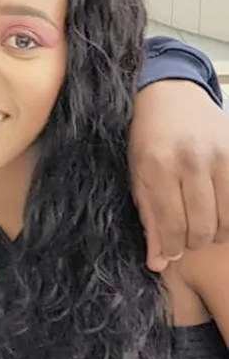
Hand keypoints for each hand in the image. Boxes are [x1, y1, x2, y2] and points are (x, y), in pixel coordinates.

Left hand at [129, 80, 228, 271]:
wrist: (171, 95)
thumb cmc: (148, 139)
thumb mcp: (138, 176)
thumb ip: (149, 219)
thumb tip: (158, 263)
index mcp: (158, 166)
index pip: (172, 224)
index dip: (173, 247)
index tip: (173, 252)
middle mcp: (192, 160)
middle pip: (203, 226)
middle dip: (195, 241)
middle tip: (188, 237)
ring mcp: (221, 155)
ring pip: (228, 219)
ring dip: (217, 231)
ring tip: (204, 223)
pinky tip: (219, 209)